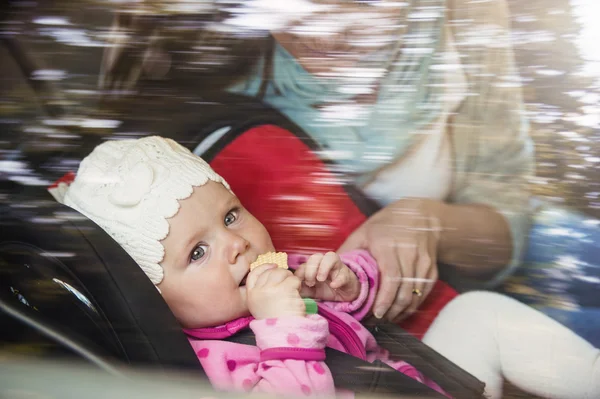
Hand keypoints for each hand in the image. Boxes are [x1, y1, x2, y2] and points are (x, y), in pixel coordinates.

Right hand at [246, 264, 304, 319]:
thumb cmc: (275, 322)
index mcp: (251, 295)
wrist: (283, 334)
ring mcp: (272, 289)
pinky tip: (297, 294)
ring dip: (290, 279)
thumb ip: (262, 292)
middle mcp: (259, 290)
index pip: (254, 274)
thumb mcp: (260, 307)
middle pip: (271, 272)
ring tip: (293, 290)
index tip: (274, 266)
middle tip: (288, 281)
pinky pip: (294, 280)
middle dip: (281, 273)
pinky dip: (298, 285)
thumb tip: (272, 274)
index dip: (264, 267)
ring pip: (283, 273)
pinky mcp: (285, 289)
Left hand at [295, 252, 359, 301]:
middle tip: (310, 282)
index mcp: (315, 266)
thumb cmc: (326, 288)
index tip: (300, 283)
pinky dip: (337, 279)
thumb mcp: (311, 291)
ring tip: (320, 279)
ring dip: (323, 268)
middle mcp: (325, 263)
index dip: (301, 272)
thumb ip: (302, 289)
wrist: (344, 293)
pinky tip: (333, 286)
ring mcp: (337, 267)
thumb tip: (291, 288)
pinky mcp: (347, 274)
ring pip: (330, 257)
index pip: (305, 263)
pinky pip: (343, 273)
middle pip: (316, 256)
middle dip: (311, 269)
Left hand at [338, 198, 440, 321]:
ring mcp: (423, 263)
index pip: (391, 278)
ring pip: (415, 296)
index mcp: (388, 245)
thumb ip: (347, 252)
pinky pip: (423, 294)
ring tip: (386, 318)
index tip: (376, 313)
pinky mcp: (432, 270)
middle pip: (404, 291)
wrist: (421, 215)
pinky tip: (399, 311)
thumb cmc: (386, 224)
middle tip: (376, 320)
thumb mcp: (363, 232)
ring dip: (401, 312)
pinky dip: (412, 306)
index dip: (384, 299)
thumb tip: (329, 271)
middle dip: (391, 311)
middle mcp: (409, 254)